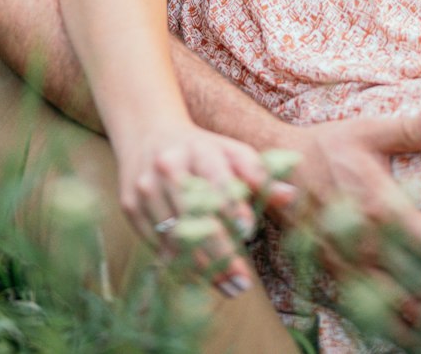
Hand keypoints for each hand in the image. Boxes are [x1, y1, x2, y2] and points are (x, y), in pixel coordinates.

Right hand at [115, 121, 278, 296]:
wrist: (148, 133)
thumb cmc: (201, 149)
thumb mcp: (232, 152)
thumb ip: (259, 176)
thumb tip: (289, 197)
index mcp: (198, 148)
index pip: (216, 179)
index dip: (230, 204)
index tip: (247, 230)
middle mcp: (168, 166)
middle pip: (194, 214)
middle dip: (219, 251)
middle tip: (242, 282)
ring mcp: (146, 186)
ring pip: (174, 235)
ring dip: (200, 267)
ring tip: (226, 287)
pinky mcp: (131, 205)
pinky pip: (156, 242)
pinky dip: (177, 263)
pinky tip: (198, 278)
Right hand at [269, 110, 420, 348]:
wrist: (278, 167)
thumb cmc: (329, 146)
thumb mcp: (367, 131)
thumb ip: (407, 129)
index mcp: (381, 206)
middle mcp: (366, 242)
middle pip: (419, 288)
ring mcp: (349, 263)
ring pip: (395, 309)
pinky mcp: (335, 274)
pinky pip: (367, 312)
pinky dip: (395, 332)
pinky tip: (419, 341)